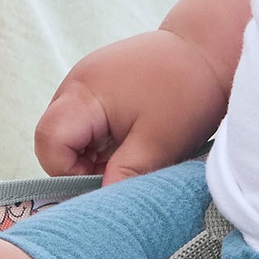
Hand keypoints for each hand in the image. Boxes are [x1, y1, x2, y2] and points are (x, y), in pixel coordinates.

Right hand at [35, 30, 229, 183]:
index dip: (68, 171)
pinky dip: (102, 137)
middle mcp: (76, 83)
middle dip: (79, 164)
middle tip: (119, 170)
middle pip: (53, 137)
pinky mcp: (100, 82)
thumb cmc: (187, 90)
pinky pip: (86, 119)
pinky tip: (132, 136)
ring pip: (70, 131)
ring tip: (130, 151)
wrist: (209, 47)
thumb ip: (124, 176)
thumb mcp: (157, 143)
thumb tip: (101, 210)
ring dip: (92, 152)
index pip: (49, 142)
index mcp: (84, 93)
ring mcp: (87, 80)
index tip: (103, 180)